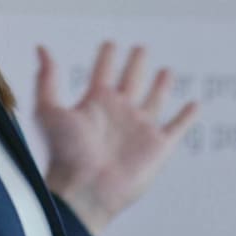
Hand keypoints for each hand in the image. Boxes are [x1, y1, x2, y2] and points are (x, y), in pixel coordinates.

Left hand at [34, 41, 198, 235]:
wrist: (83, 191)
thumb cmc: (63, 154)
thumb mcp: (48, 111)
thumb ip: (47, 79)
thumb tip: (41, 48)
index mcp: (94, 103)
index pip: (103, 72)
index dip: (107, 57)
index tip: (110, 44)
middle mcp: (118, 113)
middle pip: (131, 80)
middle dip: (136, 63)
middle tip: (141, 47)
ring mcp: (139, 129)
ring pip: (154, 100)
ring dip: (161, 85)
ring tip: (166, 71)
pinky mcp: (158, 147)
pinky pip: (177, 127)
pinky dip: (187, 116)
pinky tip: (194, 104)